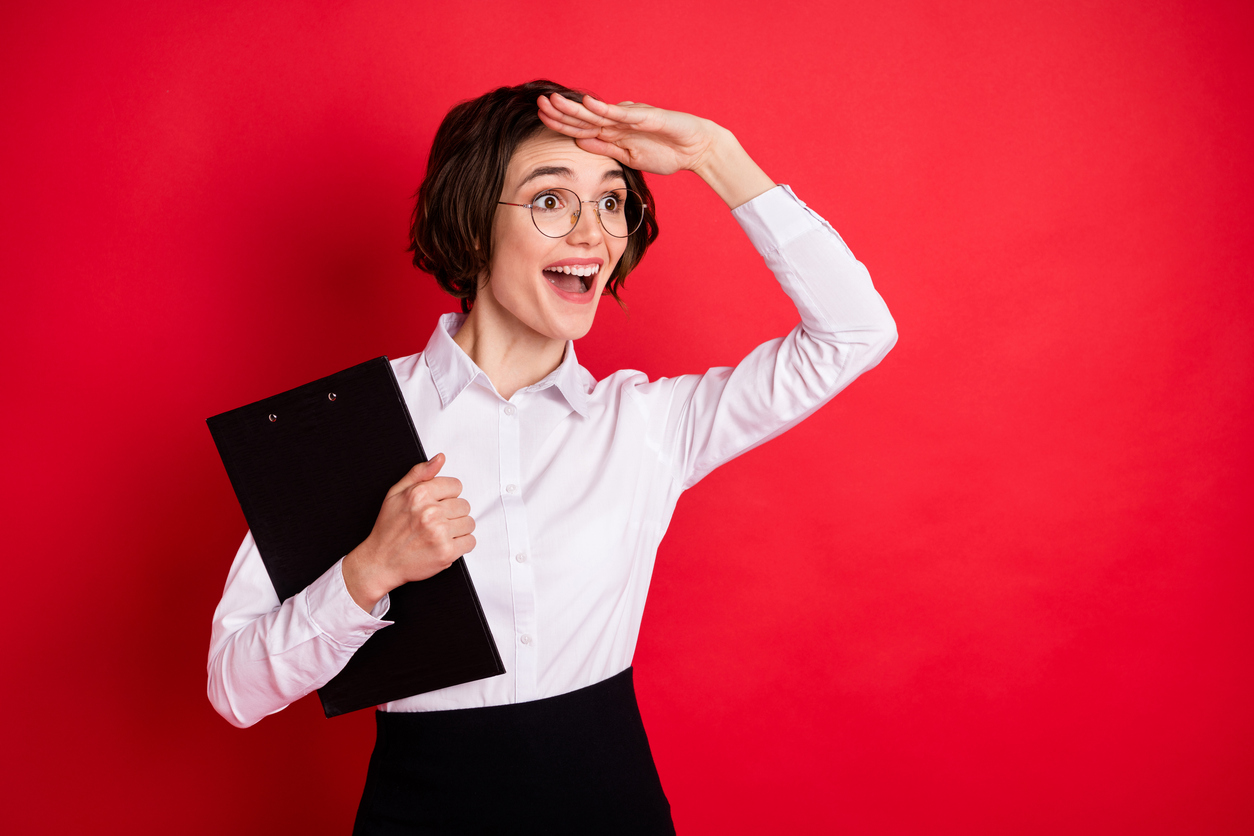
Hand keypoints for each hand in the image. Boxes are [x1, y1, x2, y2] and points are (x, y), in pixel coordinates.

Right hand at [342, 453, 475, 611]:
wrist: (380, 562)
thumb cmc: (388, 529)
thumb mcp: (396, 493)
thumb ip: (419, 473)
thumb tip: (439, 458)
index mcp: (419, 494)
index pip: (456, 486)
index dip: (447, 496)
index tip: (438, 505)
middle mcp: (430, 512)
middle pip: (464, 505)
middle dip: (453, 513)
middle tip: (436, 522)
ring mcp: (439, 533)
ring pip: (469, 523)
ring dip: (458, 529)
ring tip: (440, 534)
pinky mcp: (446, 552)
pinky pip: (470, 542)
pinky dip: (461, 545)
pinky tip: (445, 544)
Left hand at [537, 93, 723, 176]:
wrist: (696, 148)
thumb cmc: (665, 152)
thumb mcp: (628, 156)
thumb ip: (605, 148)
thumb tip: (580, 142)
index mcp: (613, 132)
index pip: (581, 128)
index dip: (561, 123)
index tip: (540, 118)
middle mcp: (618, 122)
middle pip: (584, 117)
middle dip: (560, 112)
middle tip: (538, 104)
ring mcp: (631, 118)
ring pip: (597, 113)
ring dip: (574, 108)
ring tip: (554, 101)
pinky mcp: (646, 117)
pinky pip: (622, 114)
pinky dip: (605, 109)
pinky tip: (588, 104)